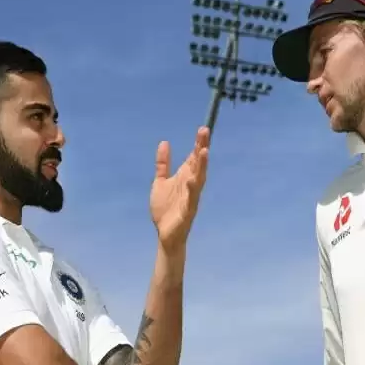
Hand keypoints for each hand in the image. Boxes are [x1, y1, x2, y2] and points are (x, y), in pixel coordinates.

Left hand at [149, 126, 209, 251]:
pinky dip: (192, 189)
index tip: (203, 129)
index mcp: (185, 177)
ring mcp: (191, 198)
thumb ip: (163, 164)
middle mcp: (191, 185)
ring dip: (202, 166)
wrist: (165, 235)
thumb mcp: (160, 182)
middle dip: (202, 148)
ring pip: (199, 179)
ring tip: (204, 151)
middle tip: (204, 131)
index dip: (198, 144)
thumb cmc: (165, 209)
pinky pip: (191, 199)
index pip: (194, 158)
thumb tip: (165, 142)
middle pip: (198, 164)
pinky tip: (192, 180)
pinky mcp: (187, 212)